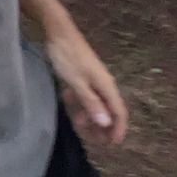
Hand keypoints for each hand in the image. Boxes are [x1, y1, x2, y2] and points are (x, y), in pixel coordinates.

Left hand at [45, 27, 127, 144]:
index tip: (112, 145)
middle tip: (96, 140)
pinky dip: (80, 101)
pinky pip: (86, 92)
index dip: (117, 129)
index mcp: (106, 85)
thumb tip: (106, 123)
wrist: (58, 31)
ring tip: (78, 125)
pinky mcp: (83, 73)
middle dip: (104, 126)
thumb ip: (90, 102)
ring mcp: (93, 77)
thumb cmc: (67, 56)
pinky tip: (68, 102)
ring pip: (96, 101)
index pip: (119, 112)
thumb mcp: (76, 82)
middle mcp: (104, 82)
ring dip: (90, 115)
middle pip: (109, 109)